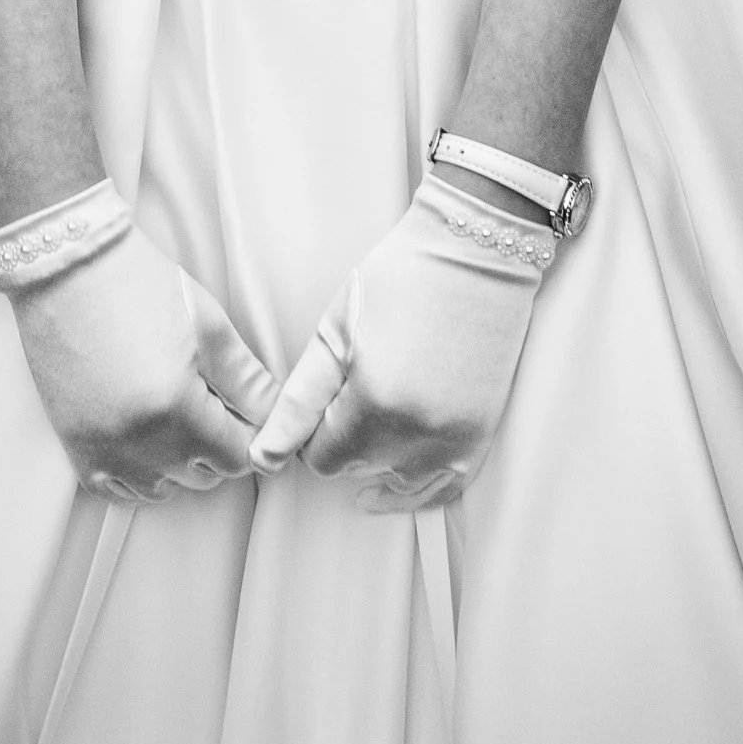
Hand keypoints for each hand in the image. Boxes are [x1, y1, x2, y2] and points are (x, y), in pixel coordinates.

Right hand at [9, 225, 276, 502]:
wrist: (68, 267)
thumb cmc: (139, 285)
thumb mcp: (209, 325)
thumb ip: (250, 382)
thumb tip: (279, 419)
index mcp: (177, 410)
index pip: (239, 456)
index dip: (253, 433)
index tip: (249, 410)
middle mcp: (139, 444)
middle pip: (205, 475)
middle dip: (219, 442)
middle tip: (212, 395)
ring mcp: (104, 452)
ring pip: (165, 488)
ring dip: (181, 460)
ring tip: (177, 408)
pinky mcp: (77, 450)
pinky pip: (121, 490)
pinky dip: (140, 471)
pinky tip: (145, 432)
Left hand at [248, 183, 548, 511]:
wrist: (474, 250)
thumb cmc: (399, 277)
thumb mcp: (336, 330)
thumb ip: (297, 402)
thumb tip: (264, 458)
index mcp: (373, 404)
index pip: (321, 459)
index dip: (313, 431)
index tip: (324, 398)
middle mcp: (415, 433)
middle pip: (356, 467)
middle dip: (346, 439)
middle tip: (355, 387)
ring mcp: (452, 440)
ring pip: (394, 481)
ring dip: (379, 455)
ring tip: (378, 408)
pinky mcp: (478, 436)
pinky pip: (440, 492)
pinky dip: (414, 488)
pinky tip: (393, 480)